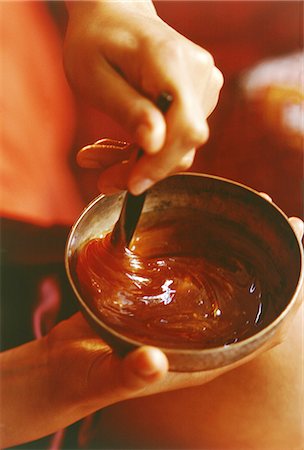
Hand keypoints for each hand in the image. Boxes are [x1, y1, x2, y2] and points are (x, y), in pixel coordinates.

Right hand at [2, 211, 301, 446]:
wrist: (60, 369)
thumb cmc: (84, 381)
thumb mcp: (105, 378)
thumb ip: (130, 374)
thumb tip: (151, 363)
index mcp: (202, 359)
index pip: (262, 333)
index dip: (288, 301)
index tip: (302, 261)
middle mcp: (198, 334)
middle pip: (250, 298)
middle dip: (274, 263)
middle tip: (290, 222)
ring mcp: (179, 314)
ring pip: (222, 278)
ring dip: (242, 248)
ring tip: (257, 212)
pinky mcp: (157, 298)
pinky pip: (189, 269)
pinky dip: (202, 245)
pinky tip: (205, 220)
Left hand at [64, 0, 222, 193]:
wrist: (113, 16)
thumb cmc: (96, 41)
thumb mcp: (94, 76)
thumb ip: (127, 109)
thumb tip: (154, 143)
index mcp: (169, 60)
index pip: (185, 126)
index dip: (162, 163)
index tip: (131, 184)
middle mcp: (198, 72)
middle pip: (184, 142)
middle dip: (144, 169)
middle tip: (104, 180)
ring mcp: (204, 83)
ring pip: (180, 145)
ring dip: (141, 161)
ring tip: (102, 156)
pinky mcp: (200, 96)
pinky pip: (178, 136)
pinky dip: (149, 150)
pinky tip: (121, 145)